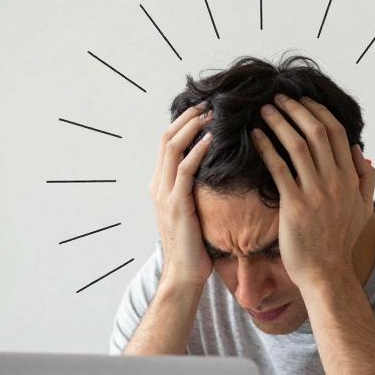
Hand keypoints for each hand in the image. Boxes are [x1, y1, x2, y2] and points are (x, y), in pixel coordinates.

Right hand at [149, 103, 213, 289]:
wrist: (183, 273)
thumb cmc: (194, 246)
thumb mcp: (194, 211)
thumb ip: (197, 191)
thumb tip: (216, 174)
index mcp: (161, 185)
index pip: (168, 144)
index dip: (184, 123)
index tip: (204, 109)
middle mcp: (158, 185)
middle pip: (167, 138)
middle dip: (187, 118)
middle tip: (208, 102)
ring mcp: (164, 193)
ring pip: (172, 148)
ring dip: (192, 127)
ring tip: (210, 113)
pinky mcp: (176, 203)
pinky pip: (184, 169)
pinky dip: (196, 150)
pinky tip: (210, 139)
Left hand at [251, 94, 374, 293]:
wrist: (327, 272)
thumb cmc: (341, 242)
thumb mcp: (363, 208)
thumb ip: (365, 179)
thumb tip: (359, 151)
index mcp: (350, 178)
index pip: (337, 133)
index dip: (319, 112)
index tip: (303, 101)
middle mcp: (334, 180)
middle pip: (317, 131)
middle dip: (296, 109)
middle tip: (279, 98)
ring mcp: (315, 192)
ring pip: (297, 144)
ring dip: (279, 122)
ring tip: (264, 111)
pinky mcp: (294, 204)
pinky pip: (279, 167)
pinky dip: (267, 147)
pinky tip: (256, 136)